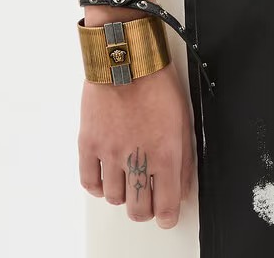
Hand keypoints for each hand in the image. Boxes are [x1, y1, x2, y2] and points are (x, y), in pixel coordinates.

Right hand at [78, 11, 196, 227]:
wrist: (126, 57)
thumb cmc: (157, 82)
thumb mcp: (183, 119)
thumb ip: (184, 158)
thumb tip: (183, 187)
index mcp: (166, 154)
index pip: (166, 208)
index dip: (167, 216)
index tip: (166, 214)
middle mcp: (137, 159)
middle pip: (138, 210)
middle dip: (145, 209)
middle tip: (147, 198)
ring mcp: (110, 153)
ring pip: (114, 198)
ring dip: (122, 193)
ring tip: (127, 177)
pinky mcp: (89, 144)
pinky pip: (89, 181)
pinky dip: (97, 186)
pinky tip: (106, 177)